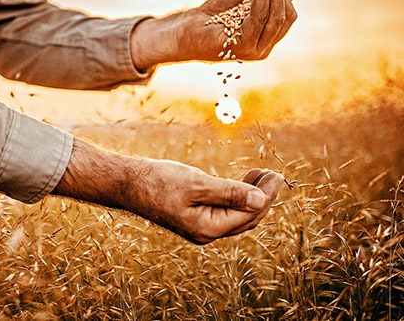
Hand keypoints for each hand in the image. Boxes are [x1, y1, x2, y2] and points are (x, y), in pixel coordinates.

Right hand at [129, 160, 282, 243]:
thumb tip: (260, 200)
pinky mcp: (195, 215)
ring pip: (236, 214)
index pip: (248, 214)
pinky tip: (241, 181)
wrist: (128, 183)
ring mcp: (200, 224)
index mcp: (207, 228)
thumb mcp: (197, 184)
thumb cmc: (158, 182)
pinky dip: (236, 195)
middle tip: (274, 174)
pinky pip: (225, 209)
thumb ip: (230, 192)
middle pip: (246, 218)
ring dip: (251, 195)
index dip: (266, 195)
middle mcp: (206, 231)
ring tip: (261, 174)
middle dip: (263, 197)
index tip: (277, 175)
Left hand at [131, 0, 296, 69]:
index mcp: (265, 40)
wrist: (187, 30)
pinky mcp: (243, 46)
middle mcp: (263, 49)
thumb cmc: (212, 17)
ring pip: (276, 17)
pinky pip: (259, 17)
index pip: (288, 17)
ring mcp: (254, 50)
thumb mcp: (244, 3)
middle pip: (286, 17)